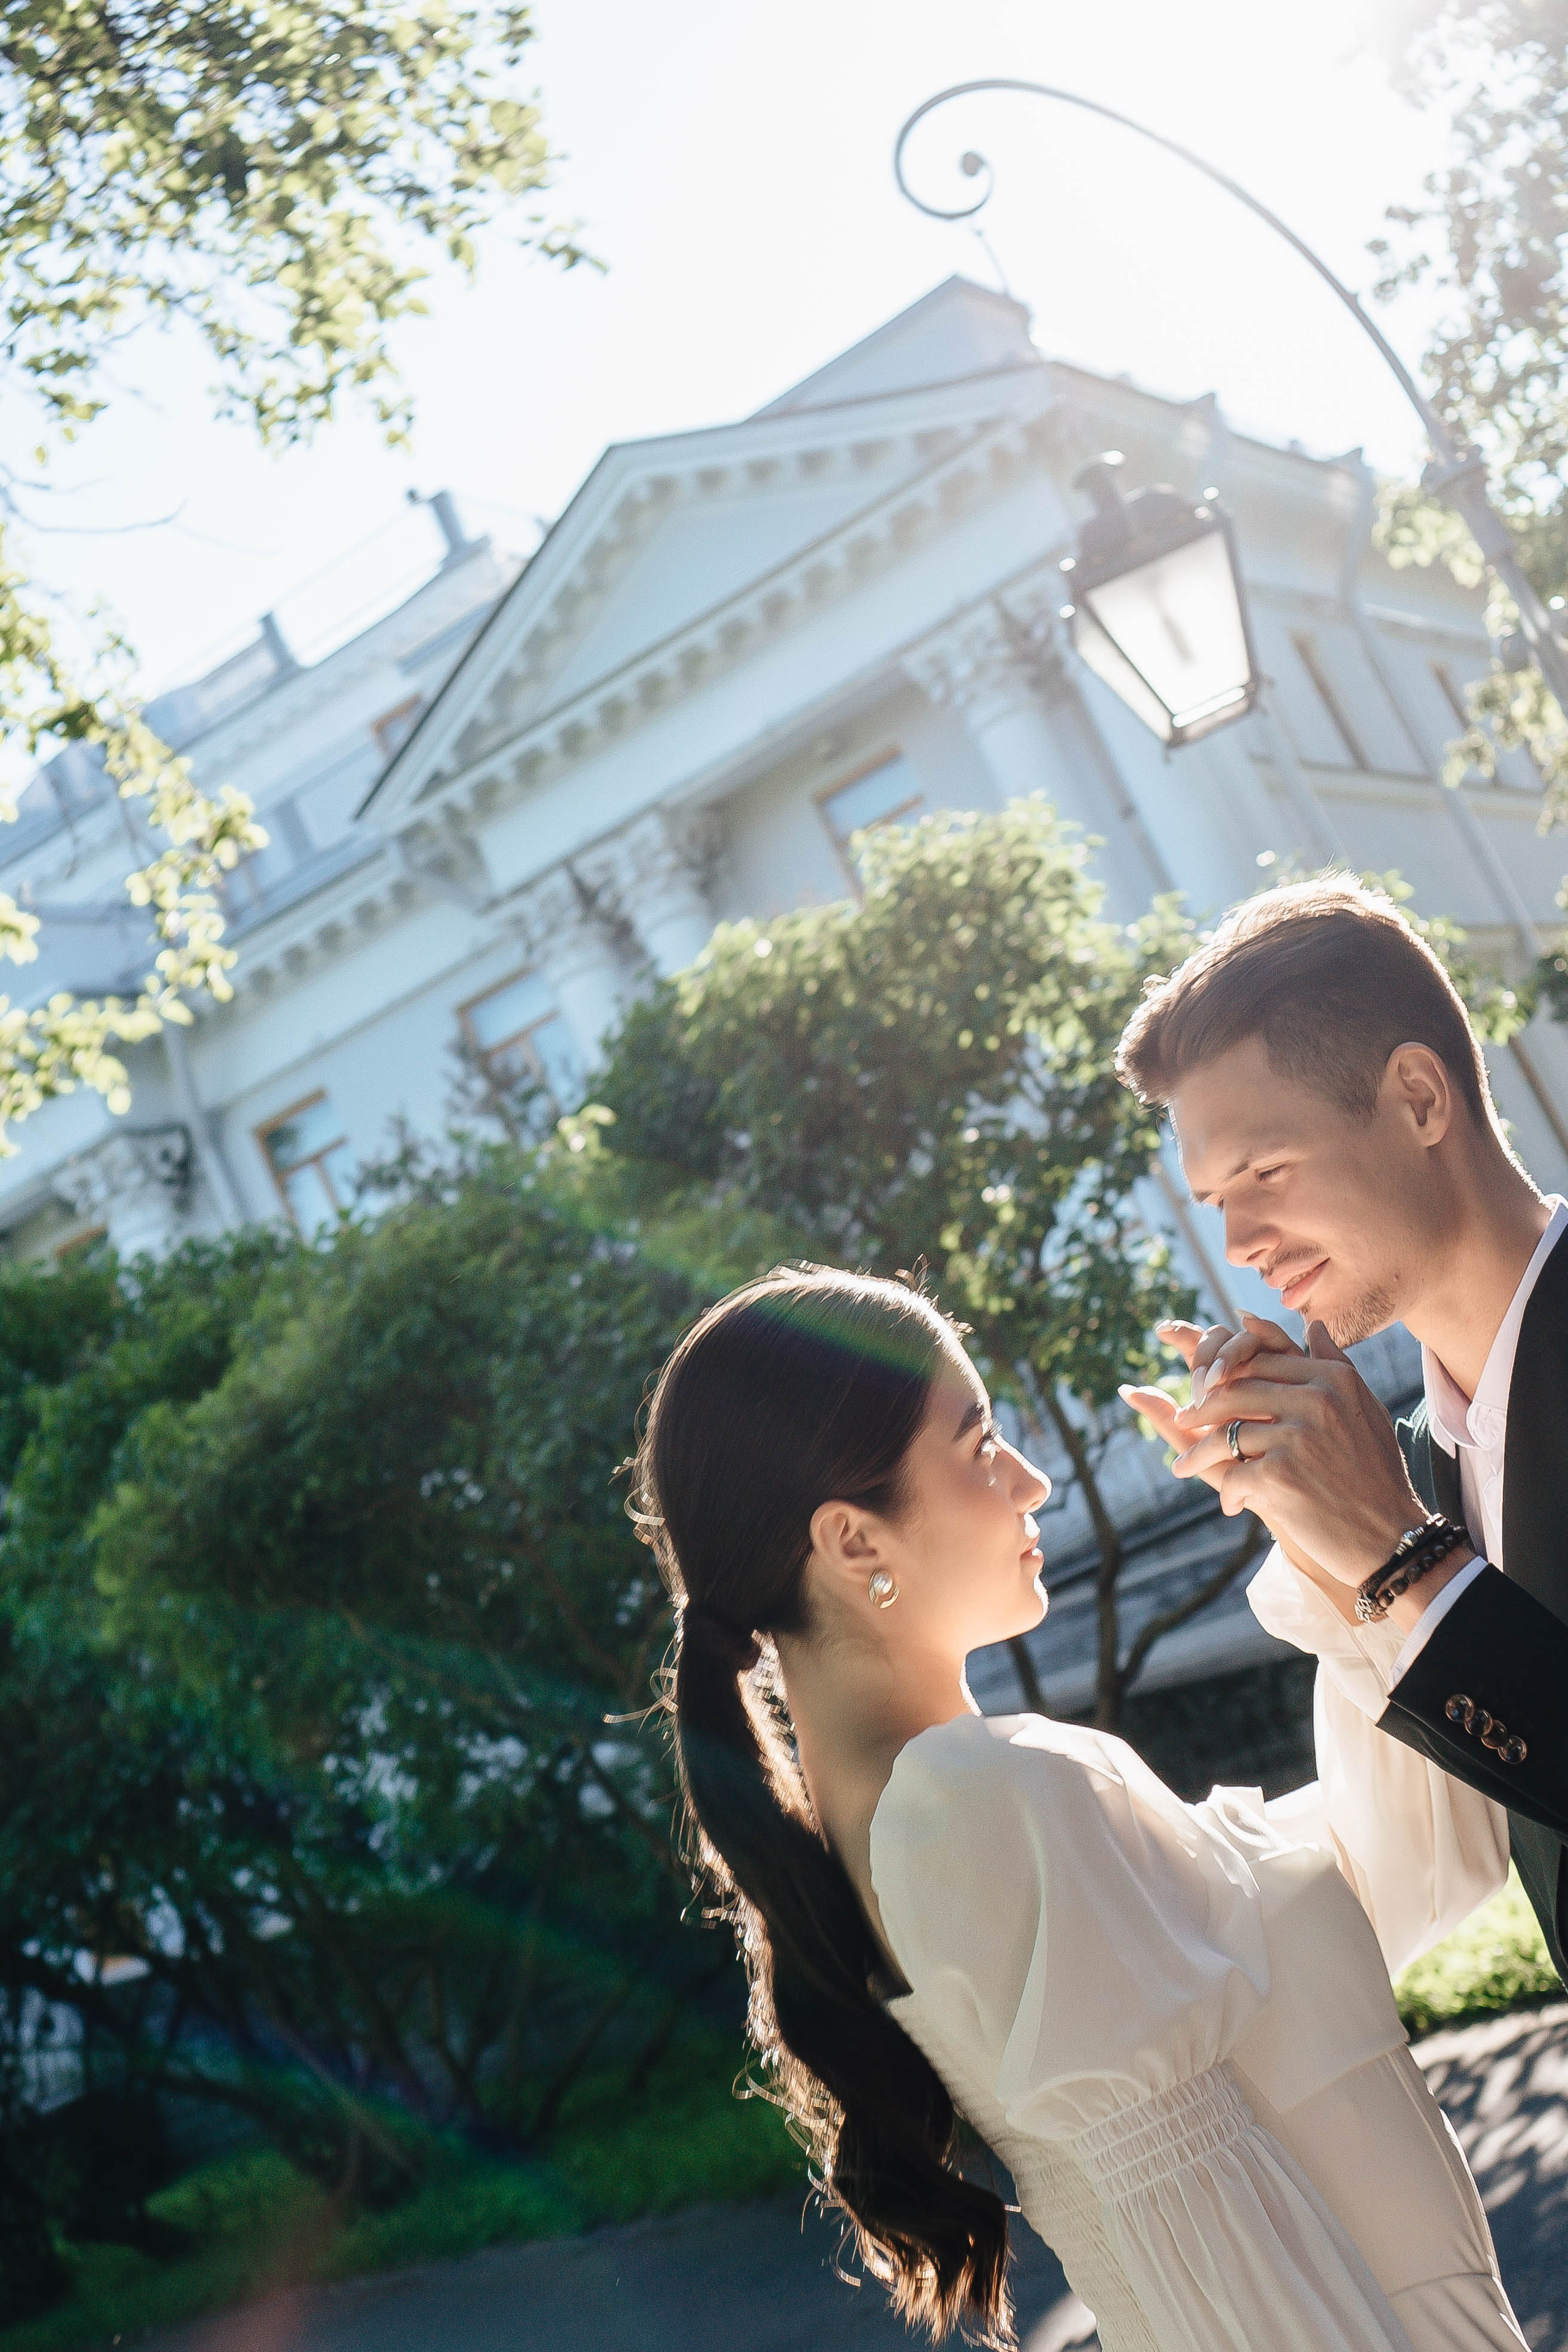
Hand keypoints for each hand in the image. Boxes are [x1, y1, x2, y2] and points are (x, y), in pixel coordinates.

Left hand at [1151, 1318, 1428, 1585]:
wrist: (1393, 1537)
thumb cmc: (1375, 1475)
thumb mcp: (1365, 1410)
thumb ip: (1335, 1365)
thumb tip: (1311, 1323)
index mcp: (1332, 1378)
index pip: (1258, 1361)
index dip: (1224, 1374)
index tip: (1204, 1389)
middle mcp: (1316, 1399)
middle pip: (1234, 1391)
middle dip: (1200, 1409)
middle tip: (1183, 1422)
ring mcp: (1298, 1436)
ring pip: (1225, 1434)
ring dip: (1199, 1454)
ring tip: (1184, 1467)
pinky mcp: (1281, 1475)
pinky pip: (1233, 1475)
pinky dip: (1228, 1494)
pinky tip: (1231, 1506)